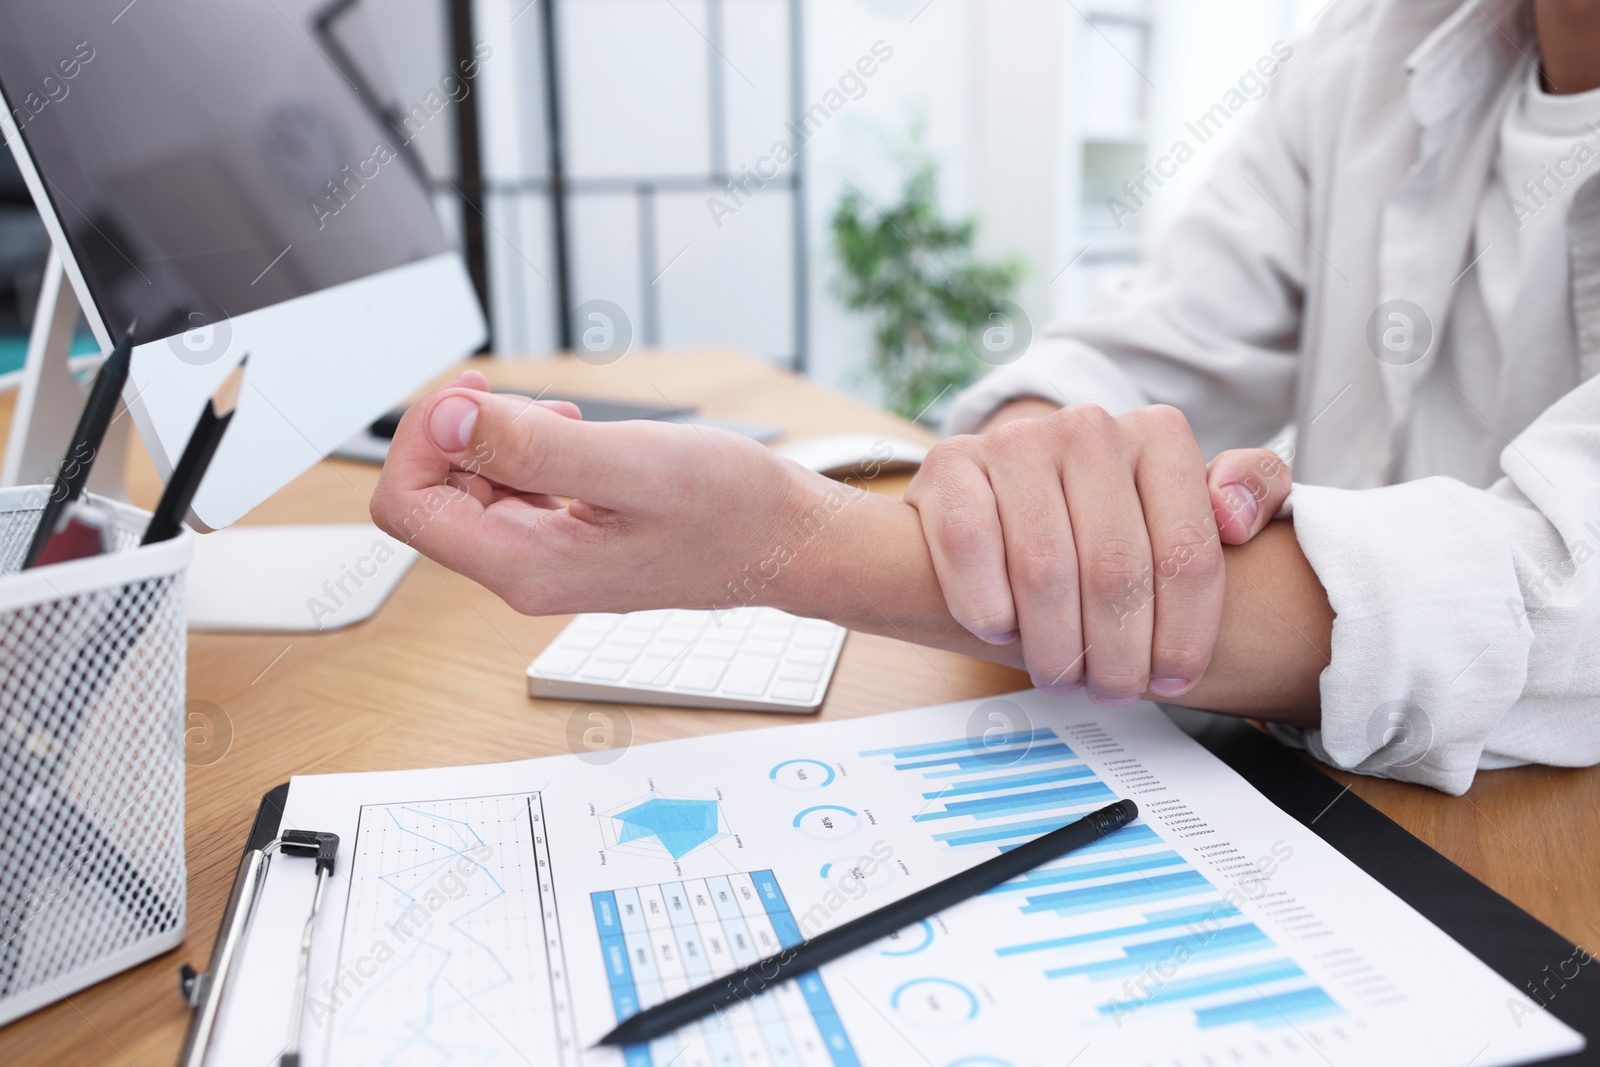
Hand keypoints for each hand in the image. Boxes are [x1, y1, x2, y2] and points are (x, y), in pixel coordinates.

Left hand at [369, 372, 841, 615]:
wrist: (786, 543)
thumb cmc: (731, 509)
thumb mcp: (632, 462)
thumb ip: (535, 446)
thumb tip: (447, 421)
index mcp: (527, 566)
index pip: (409, 506)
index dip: (421, 438)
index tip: (471, 397)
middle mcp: (524, 575)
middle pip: (430, 501)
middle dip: (454, 435)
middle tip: (512, 395)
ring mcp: (544, 563)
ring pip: (468, 495)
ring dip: (492, 441)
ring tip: (556, 415)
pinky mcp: (566, 545)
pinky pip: (509, 497)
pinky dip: (523, 455)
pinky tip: (569, 433)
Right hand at [905, 402, 1291, 704]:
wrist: (1004, 486)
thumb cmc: (1107, 512)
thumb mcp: (1188, 499)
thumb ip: (1251, 490)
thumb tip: (1237, 519)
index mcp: (1159, 435)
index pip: (1187, 555)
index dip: (1184, 635)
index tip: (1174, 678)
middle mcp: (1089, 427)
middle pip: (1117, 571)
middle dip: (1119, 653)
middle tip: (1113, 691)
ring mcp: (1015, 442)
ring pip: (1044, 569)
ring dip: (1054, 644)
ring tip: (1060, 674)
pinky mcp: (950, 464)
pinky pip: (970, 546)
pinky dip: (986, 603)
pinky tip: (1000, 629)